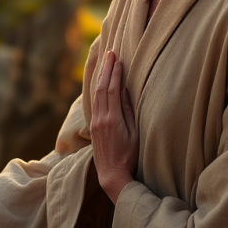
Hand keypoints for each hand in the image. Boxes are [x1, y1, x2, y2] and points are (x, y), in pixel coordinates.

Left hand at [90, 50, 138, 203]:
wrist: (111, 174)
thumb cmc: (128, 156)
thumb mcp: (134, 133)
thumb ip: (128, 111)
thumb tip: (124, 91)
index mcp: (112, 119)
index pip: (112, 90)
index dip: (115, 74)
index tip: (118, 60)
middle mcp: (101, 118)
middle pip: (102, 88)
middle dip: (106, 69)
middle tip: (110, 53)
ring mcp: (95, 122)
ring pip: (96, 94)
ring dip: (101, 77)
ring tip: (105, 62)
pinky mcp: (93, 126)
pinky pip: (94, 102)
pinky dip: (97, 89)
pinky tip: (100, 82)